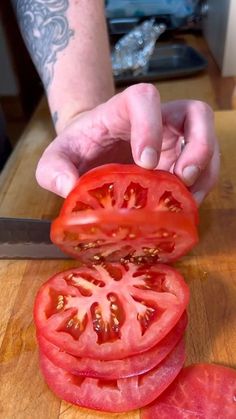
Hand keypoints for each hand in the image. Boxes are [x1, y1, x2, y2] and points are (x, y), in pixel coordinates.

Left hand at [36, 84, 218, 203]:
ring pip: (207, 137)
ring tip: (190, 198)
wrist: (92, 150)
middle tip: (183, 178)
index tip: (145, 162)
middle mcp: (157, 118)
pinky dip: (202, 186)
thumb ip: (53, 169)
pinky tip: (186, 205)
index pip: (145, 99)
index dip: (150, 125)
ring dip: (206, 168)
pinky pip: (204, 164)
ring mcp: (173, 137)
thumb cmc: (78, 149)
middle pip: (195, 112)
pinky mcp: (180, 157)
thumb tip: (69, 188)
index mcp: (123, 109)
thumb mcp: (56, 157)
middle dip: (198, 145)